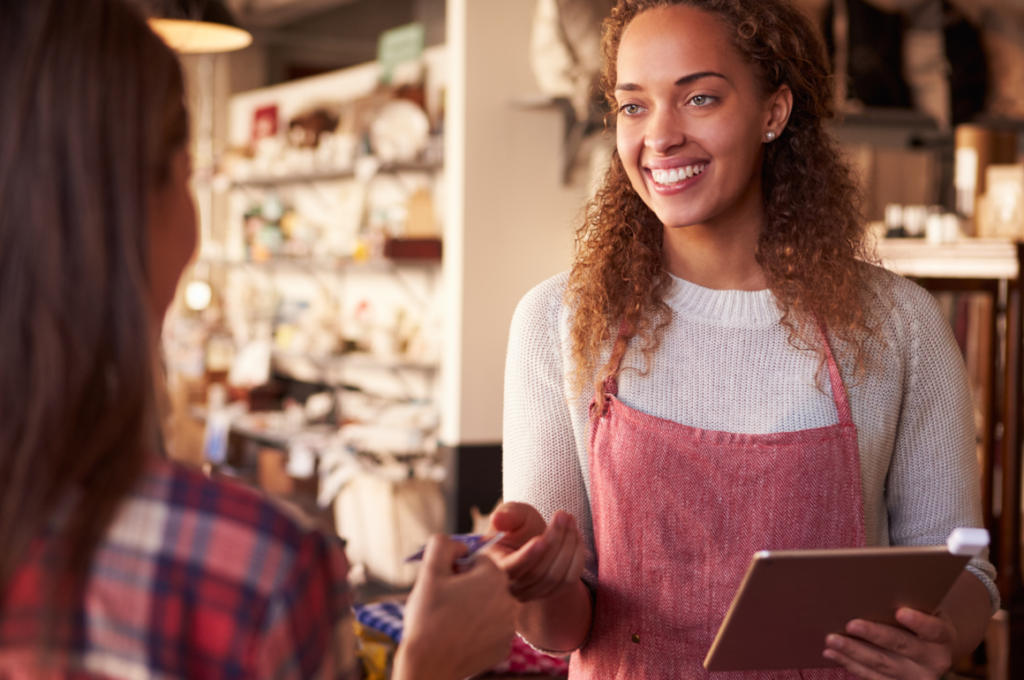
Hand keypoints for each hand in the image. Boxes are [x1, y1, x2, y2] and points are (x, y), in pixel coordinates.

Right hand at [394, 535, 515, 679]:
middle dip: (467, 588)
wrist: (427, 666)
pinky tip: (459, 638)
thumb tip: (459, 544)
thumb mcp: (429, 571)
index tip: (444, 585)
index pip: (477, 560)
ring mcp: (509, 627)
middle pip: (485, 582)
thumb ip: (443, 544)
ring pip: (488, 606)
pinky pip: (490, 630)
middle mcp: (509, 600)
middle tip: (445, 604)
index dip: (457, 570)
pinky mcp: (503, 648)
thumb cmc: (427, 618)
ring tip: (450, 622)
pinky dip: (477, 631)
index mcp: (495, 576)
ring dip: (473, 608)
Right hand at [488, 501, 585, 602]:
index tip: (541, 539)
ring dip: (568, 546)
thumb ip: (506, 515)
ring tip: (570, 520)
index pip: (510, 569)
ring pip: (555, 577)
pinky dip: (577, 556)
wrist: (533, 539)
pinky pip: (569, 580)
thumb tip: (497, 519)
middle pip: (538, 572)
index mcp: (494, 566)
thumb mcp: (512, 515)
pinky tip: (575, 535)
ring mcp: (531, 593)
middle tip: (563, 515)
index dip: (527, 556)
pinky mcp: (551, 593)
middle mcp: (510, 586)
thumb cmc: (518, 527)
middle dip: (555, 541)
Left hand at [823, 608, 955, 678]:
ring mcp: (917, 678)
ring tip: (832, 639)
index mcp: (943, 638)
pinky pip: (872, 677)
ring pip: (882, 664)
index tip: (901, 611)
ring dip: (854, 651)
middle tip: (850, 624)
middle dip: (874, 634)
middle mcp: (935, 661)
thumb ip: (907, 602)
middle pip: (901, 646)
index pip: (934, 629)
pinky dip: (850, 663)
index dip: (918, 621)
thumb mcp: (923, 609)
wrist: (929, 649)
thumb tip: (872, 588)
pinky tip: (832, 653)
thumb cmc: (919, 619)